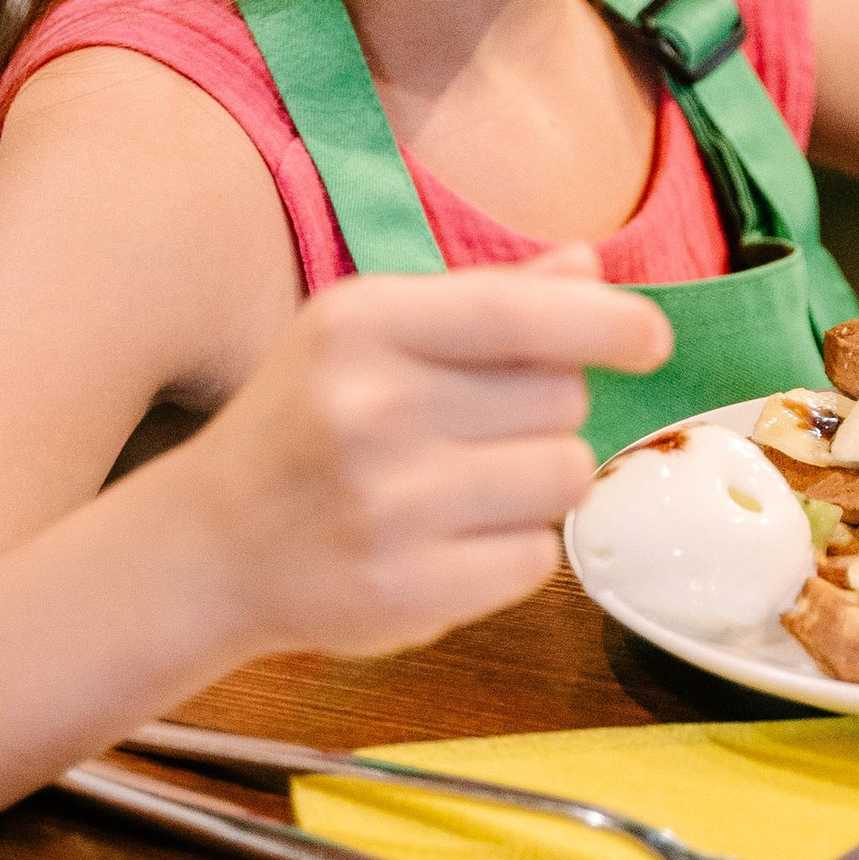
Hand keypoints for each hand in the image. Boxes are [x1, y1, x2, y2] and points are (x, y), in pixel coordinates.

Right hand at [175, 243, 669, 656]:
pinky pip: (537, 560)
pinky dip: (512, 553)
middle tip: (477, 432)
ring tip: (465, 487)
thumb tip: (589, 268)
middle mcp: (371, 409)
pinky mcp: (406, 591)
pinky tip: (448, 542)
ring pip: (564, 478)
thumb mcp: (367, 336)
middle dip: (546, 413)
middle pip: (563, 398)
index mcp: (363, 325)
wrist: (206, 548)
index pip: (524, 314)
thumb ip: (482, 301)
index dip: (609, 323)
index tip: (652, 340)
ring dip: (538, 483)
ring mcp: (388, 507)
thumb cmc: (305, 423)